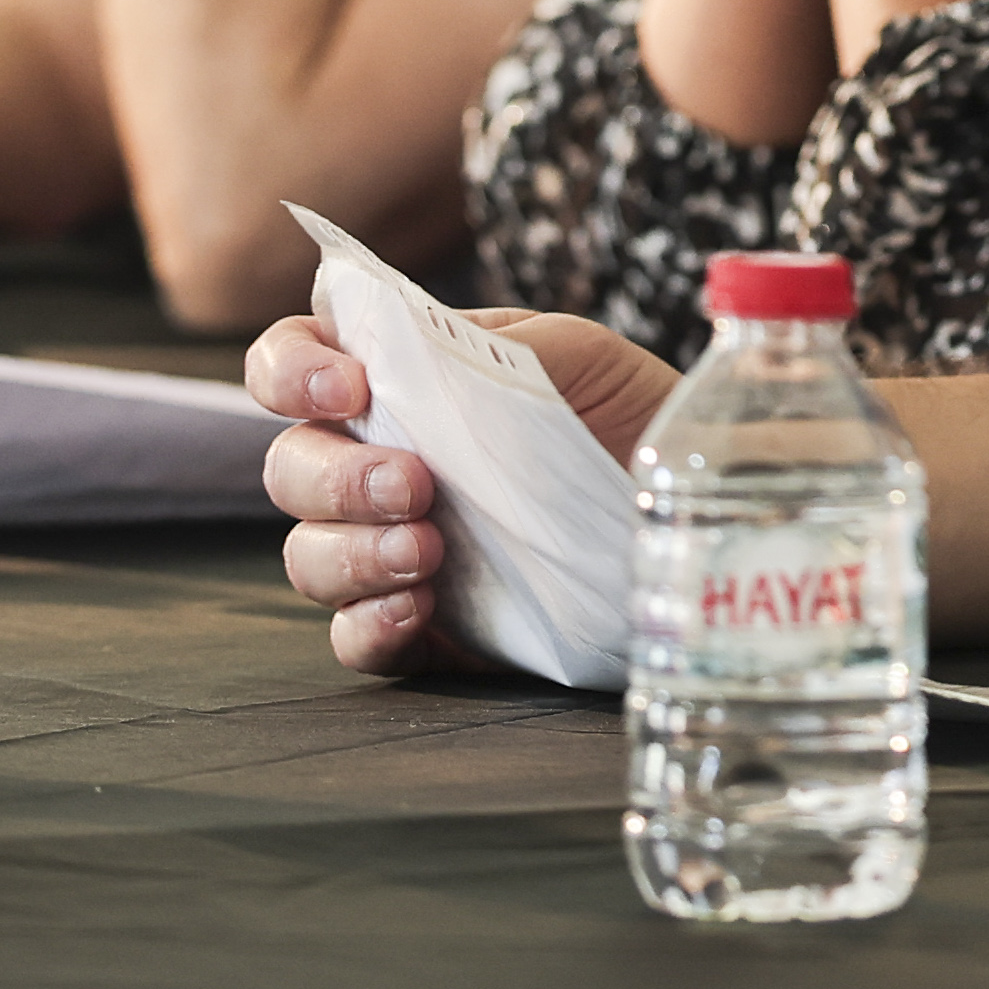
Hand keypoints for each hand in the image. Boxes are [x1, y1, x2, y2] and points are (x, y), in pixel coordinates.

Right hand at [252, 309, 679, 672]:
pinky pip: (355, 639)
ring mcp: (391, 550)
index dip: (291, 371)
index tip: (349, 388)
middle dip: (336, 478)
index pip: (292, 363)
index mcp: (401, 383)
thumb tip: (419, 360)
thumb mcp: (573, 354)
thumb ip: (487, 349)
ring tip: (428, 551)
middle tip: (414, 484)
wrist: (697, 503)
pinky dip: (368, 625)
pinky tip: (415, 608)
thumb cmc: (627, 412)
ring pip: (309, 557)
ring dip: (353, 554)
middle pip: (291, 469)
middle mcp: (376, 464)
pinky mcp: (424, 629)